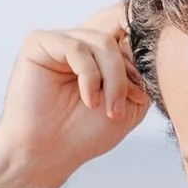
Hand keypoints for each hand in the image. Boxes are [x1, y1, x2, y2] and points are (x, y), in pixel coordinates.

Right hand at [0, 13, 149, 187]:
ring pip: (102, 42)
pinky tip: (88, 100)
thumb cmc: (84, 134)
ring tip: (107, 108)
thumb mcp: (128, 105)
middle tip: (121, 106)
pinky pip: (76, 47)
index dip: (141, 58)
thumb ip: (141, 75)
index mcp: (99, 54)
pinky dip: (89, 76)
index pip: (128, 33)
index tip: (141, 93)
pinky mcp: (39, 43)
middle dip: (125, 75)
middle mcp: (80, 42)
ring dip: (112, 79)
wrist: (48, 154)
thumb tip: (148, 46)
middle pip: (118, 38)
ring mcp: (60, 40)